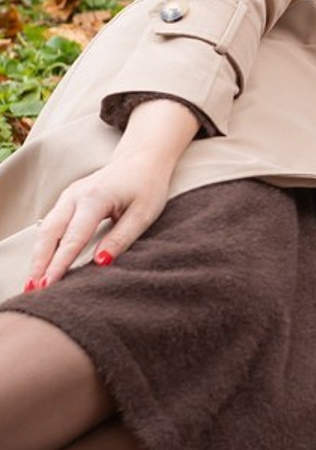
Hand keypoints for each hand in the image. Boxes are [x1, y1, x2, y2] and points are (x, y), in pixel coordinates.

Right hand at [26, 98, 198, 288]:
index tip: (49, 285)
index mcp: (95, 198)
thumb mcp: (143, 214)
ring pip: (45, 229)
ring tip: (34, 282)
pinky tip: (43, 262)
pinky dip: (44, 244)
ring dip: (38, 255)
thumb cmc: (147, 185)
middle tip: (33, 290)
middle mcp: (75, 195)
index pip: (73, 238)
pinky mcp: (68, 198)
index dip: (59, 264)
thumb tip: (100, 263)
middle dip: (39, 263)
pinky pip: (51, 223)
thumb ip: (121, 238)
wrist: (143, 158)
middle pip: (49, 233)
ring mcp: (69, 195)